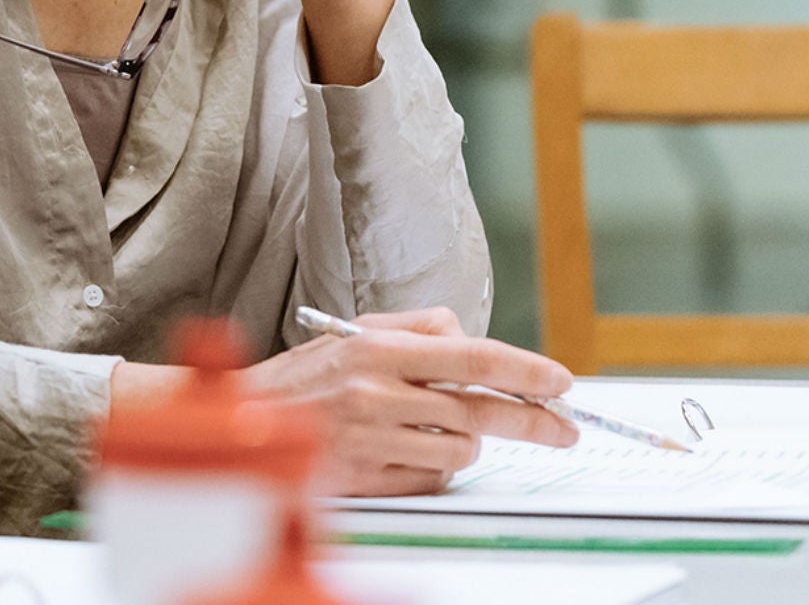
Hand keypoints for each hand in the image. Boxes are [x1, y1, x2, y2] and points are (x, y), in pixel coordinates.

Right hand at [243, 308, 577, 496]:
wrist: (244, 424)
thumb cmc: (303, 377)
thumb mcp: (354, 332)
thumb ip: (415, 329)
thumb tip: (467, 336)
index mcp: (376, 349)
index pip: (471, 357)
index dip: (524, 370)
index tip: (560, 381)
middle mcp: (376, 393)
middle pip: (478, 410)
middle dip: (532, 419)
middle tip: (564, 427)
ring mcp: (372, 440)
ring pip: (459, 449)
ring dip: (464, 443)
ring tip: (434, 429)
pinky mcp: (368, 480)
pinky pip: (432, 479)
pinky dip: (435, 469)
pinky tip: (410, 452)